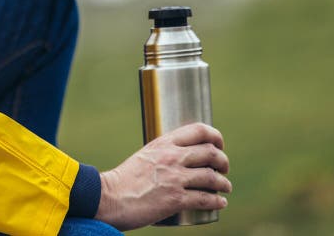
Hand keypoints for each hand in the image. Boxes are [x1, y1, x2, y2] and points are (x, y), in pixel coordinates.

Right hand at [95, 123, 230, 231]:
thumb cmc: (123, 180)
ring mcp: (175, 178)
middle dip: (223, 161)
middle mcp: (172, 157)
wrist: (109, 197)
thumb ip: (161, 155)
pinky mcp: (176, 199)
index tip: (218, 144)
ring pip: (211, 177)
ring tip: (225, 187)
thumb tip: (178, 160)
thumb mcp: (144, 157)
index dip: (215, 136)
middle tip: (223, 168)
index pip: (199, 130)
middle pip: (210, 153)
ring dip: (223, 183)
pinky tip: (221, 202)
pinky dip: (217, 201)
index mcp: (163, 143)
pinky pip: (205, 199)